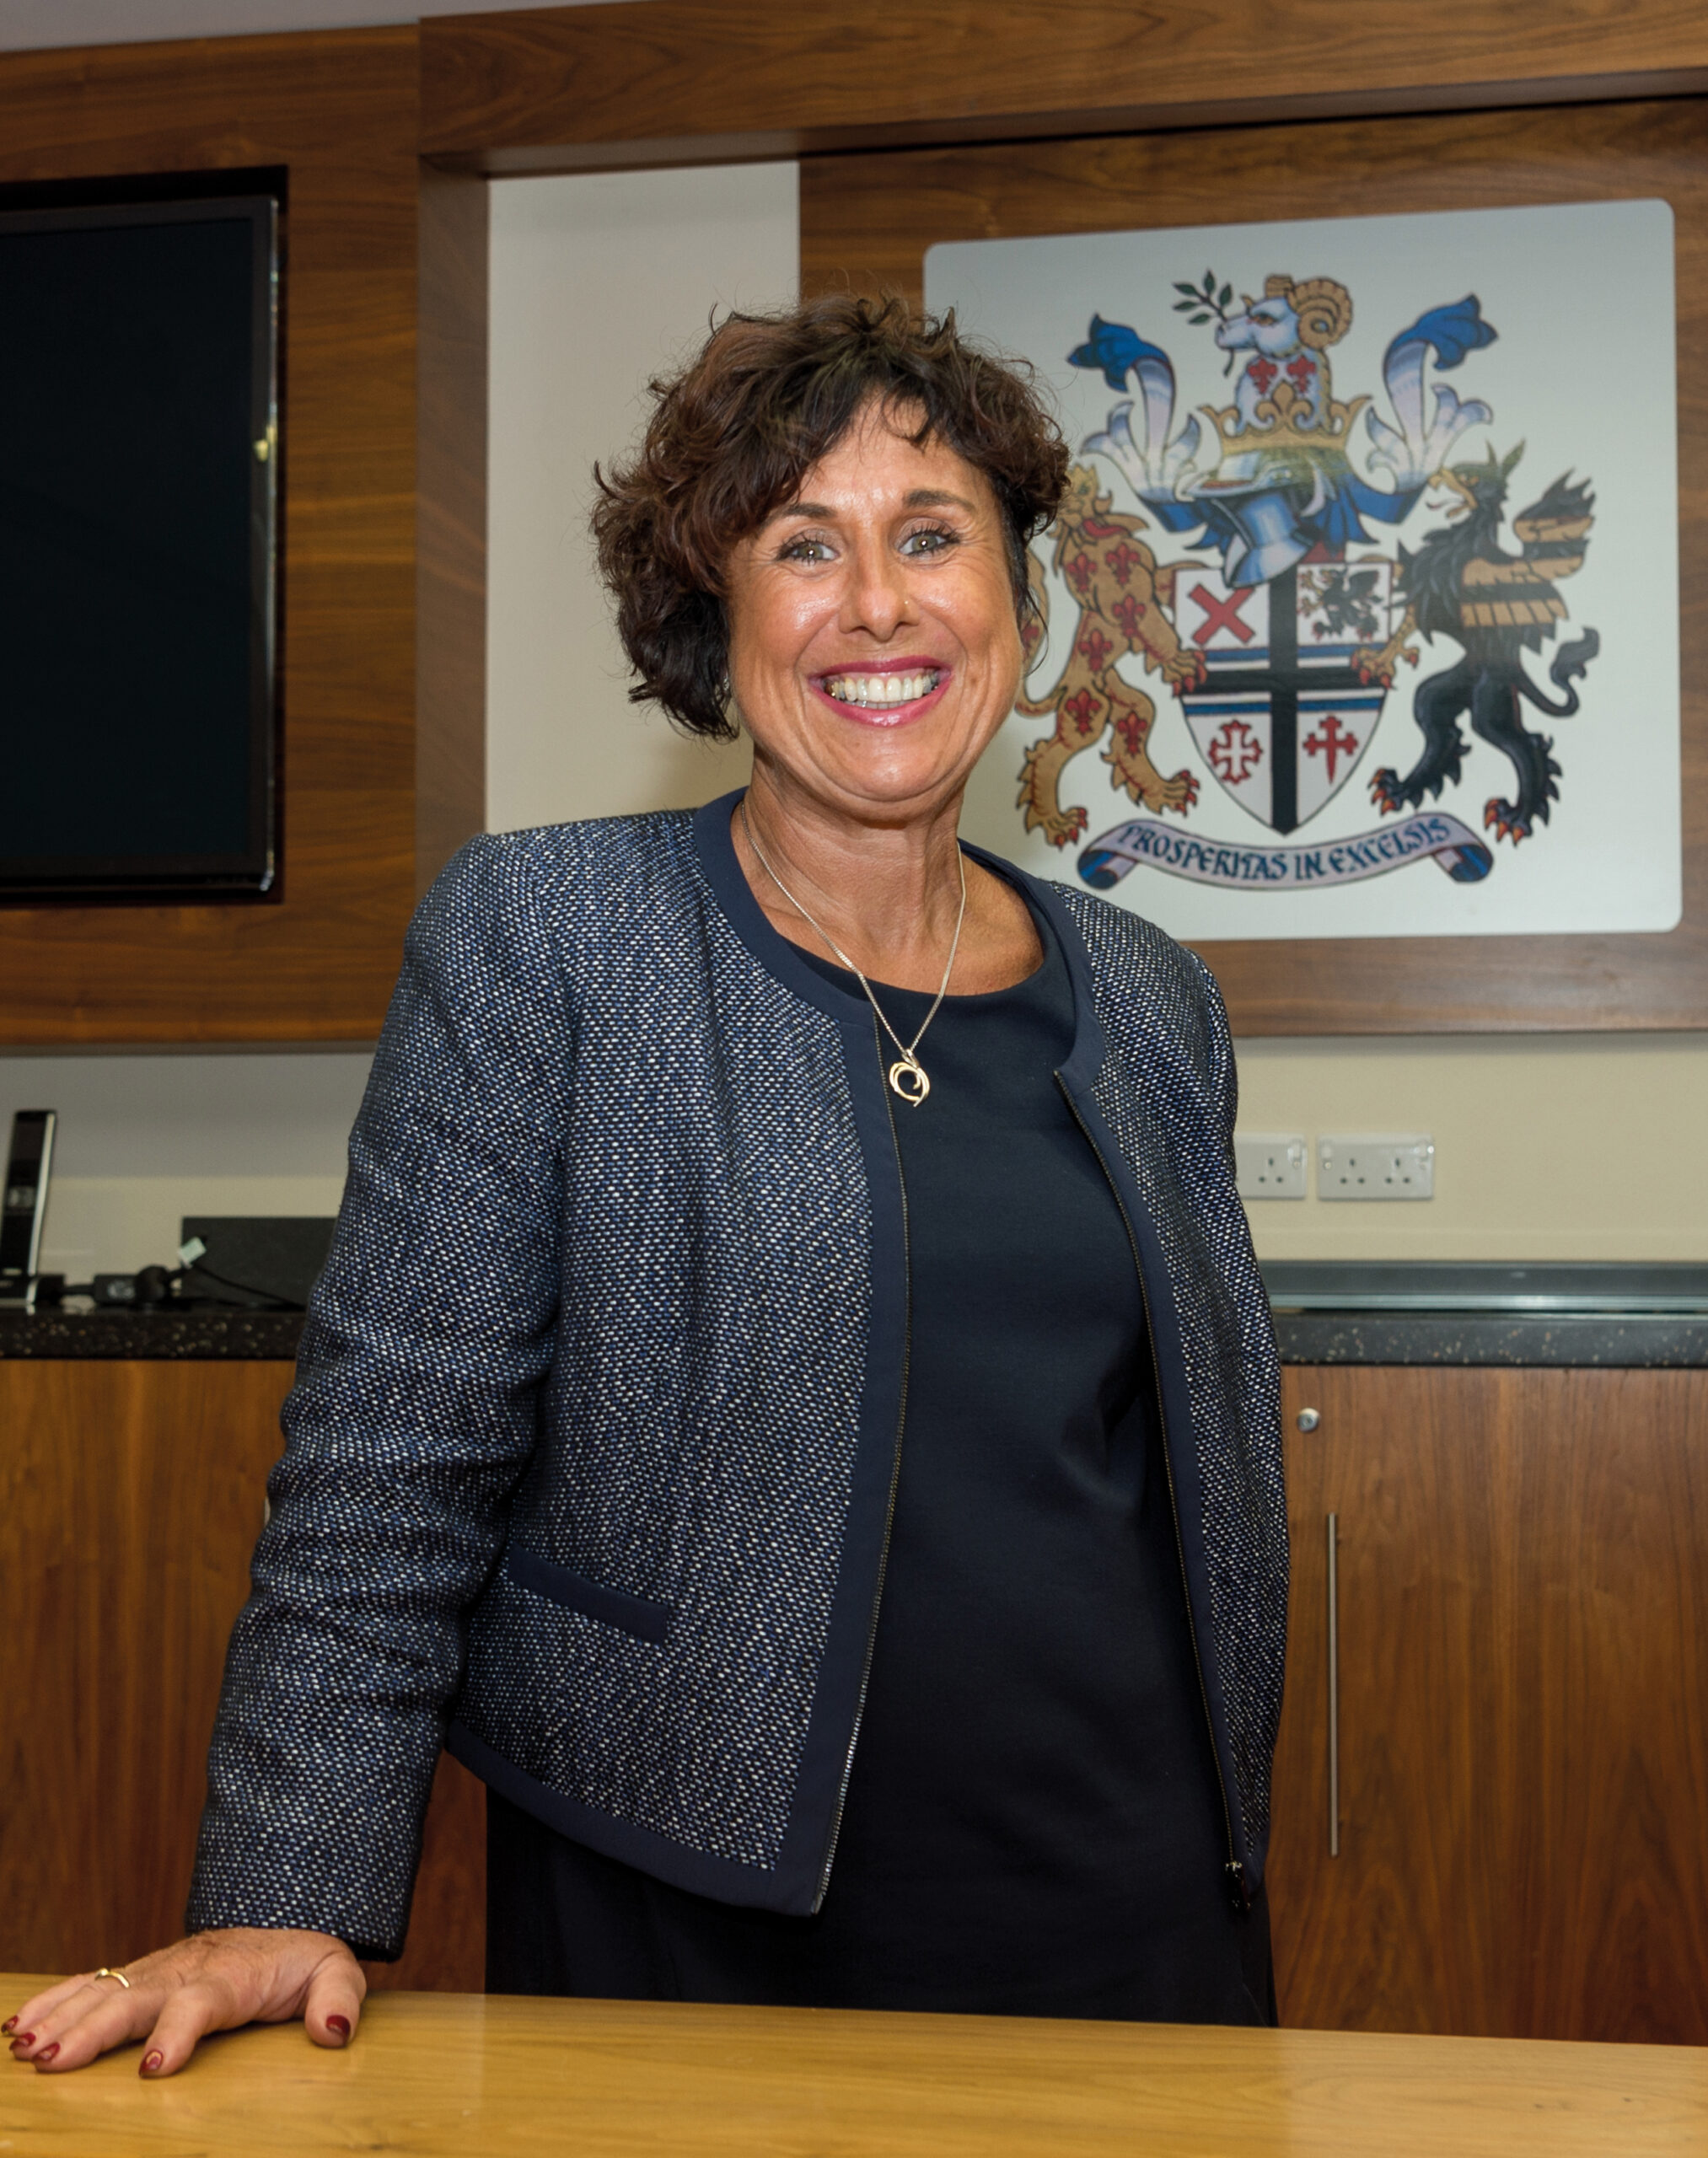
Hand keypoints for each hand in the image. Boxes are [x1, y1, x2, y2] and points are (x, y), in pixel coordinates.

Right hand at [5, 1928, 365, 2077]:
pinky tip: (21, 2023)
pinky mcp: (140, 1977)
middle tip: (53, 2060)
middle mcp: (185, 1969)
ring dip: (63, 2017)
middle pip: (134, 1998)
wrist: (282, 1927)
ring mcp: (157, 1971)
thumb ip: (340, 1998)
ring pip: (104, 1991)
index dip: (177, 2032)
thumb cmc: (303, 1961)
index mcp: (231, 1974)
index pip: (200, 2001)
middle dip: (92, 2029)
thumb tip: (334, 2031)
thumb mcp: (335, 1972)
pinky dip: (54, 2001)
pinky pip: (92, 1985)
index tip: (153, 2068)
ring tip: (26, 2046)